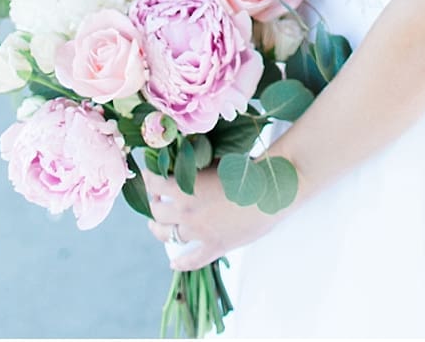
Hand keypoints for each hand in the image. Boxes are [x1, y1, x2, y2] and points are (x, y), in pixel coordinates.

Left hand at [141, 165, 281, 271]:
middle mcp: (186, 211)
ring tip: (158, 226)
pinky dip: (181, 262)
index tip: (149, 176)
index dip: (149, 179)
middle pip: (157, 212)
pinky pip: (193, 259)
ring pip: (168, 235)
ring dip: (159, 230)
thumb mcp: (216, 161)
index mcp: (185, 187)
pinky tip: (174, 263)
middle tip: (155, 199)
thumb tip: (184, 164)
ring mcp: (200, 231)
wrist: (275, 185)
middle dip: (152, 204)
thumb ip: (196, 167)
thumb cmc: (249, 167)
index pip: (153, 184)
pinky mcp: (216, 245)